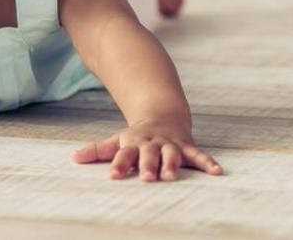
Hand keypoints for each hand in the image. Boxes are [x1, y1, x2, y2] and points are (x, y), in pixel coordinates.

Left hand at [72, 120, 222, 181]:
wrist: (162, 115)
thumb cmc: (137, 136)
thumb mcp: (118, 140)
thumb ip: (98, 150)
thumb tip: (74, 158)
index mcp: (134, 142)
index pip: (124, 154)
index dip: (118, 164)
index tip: (112, 176)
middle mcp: (152, 143)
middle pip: (149, 154)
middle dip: (147, 165)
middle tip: (146, 178)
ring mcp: (170, 144)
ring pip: (172, 154)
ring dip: (171, 164)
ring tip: (171, 176)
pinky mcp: (186, 147)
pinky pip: (198, 155)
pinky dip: (208, 163)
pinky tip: (218, 173)